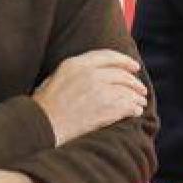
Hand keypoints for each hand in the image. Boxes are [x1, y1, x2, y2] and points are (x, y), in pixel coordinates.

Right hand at [33, 49, 147, 145]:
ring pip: (127, 90)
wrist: (41, 126)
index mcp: (76, 63)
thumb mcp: (56, 77)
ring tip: (140, 102)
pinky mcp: (105, 109)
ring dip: (136, 97)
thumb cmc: (44, 105)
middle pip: (121, 74)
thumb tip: (97, 71)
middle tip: (141, 89)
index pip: (108, 56)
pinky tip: (136, 112)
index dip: (125, 61)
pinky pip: (127, 106)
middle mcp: (90, 74)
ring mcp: (99, 91)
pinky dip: (134, 108)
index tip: (134, 66)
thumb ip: (76, 70)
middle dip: (134, 82)